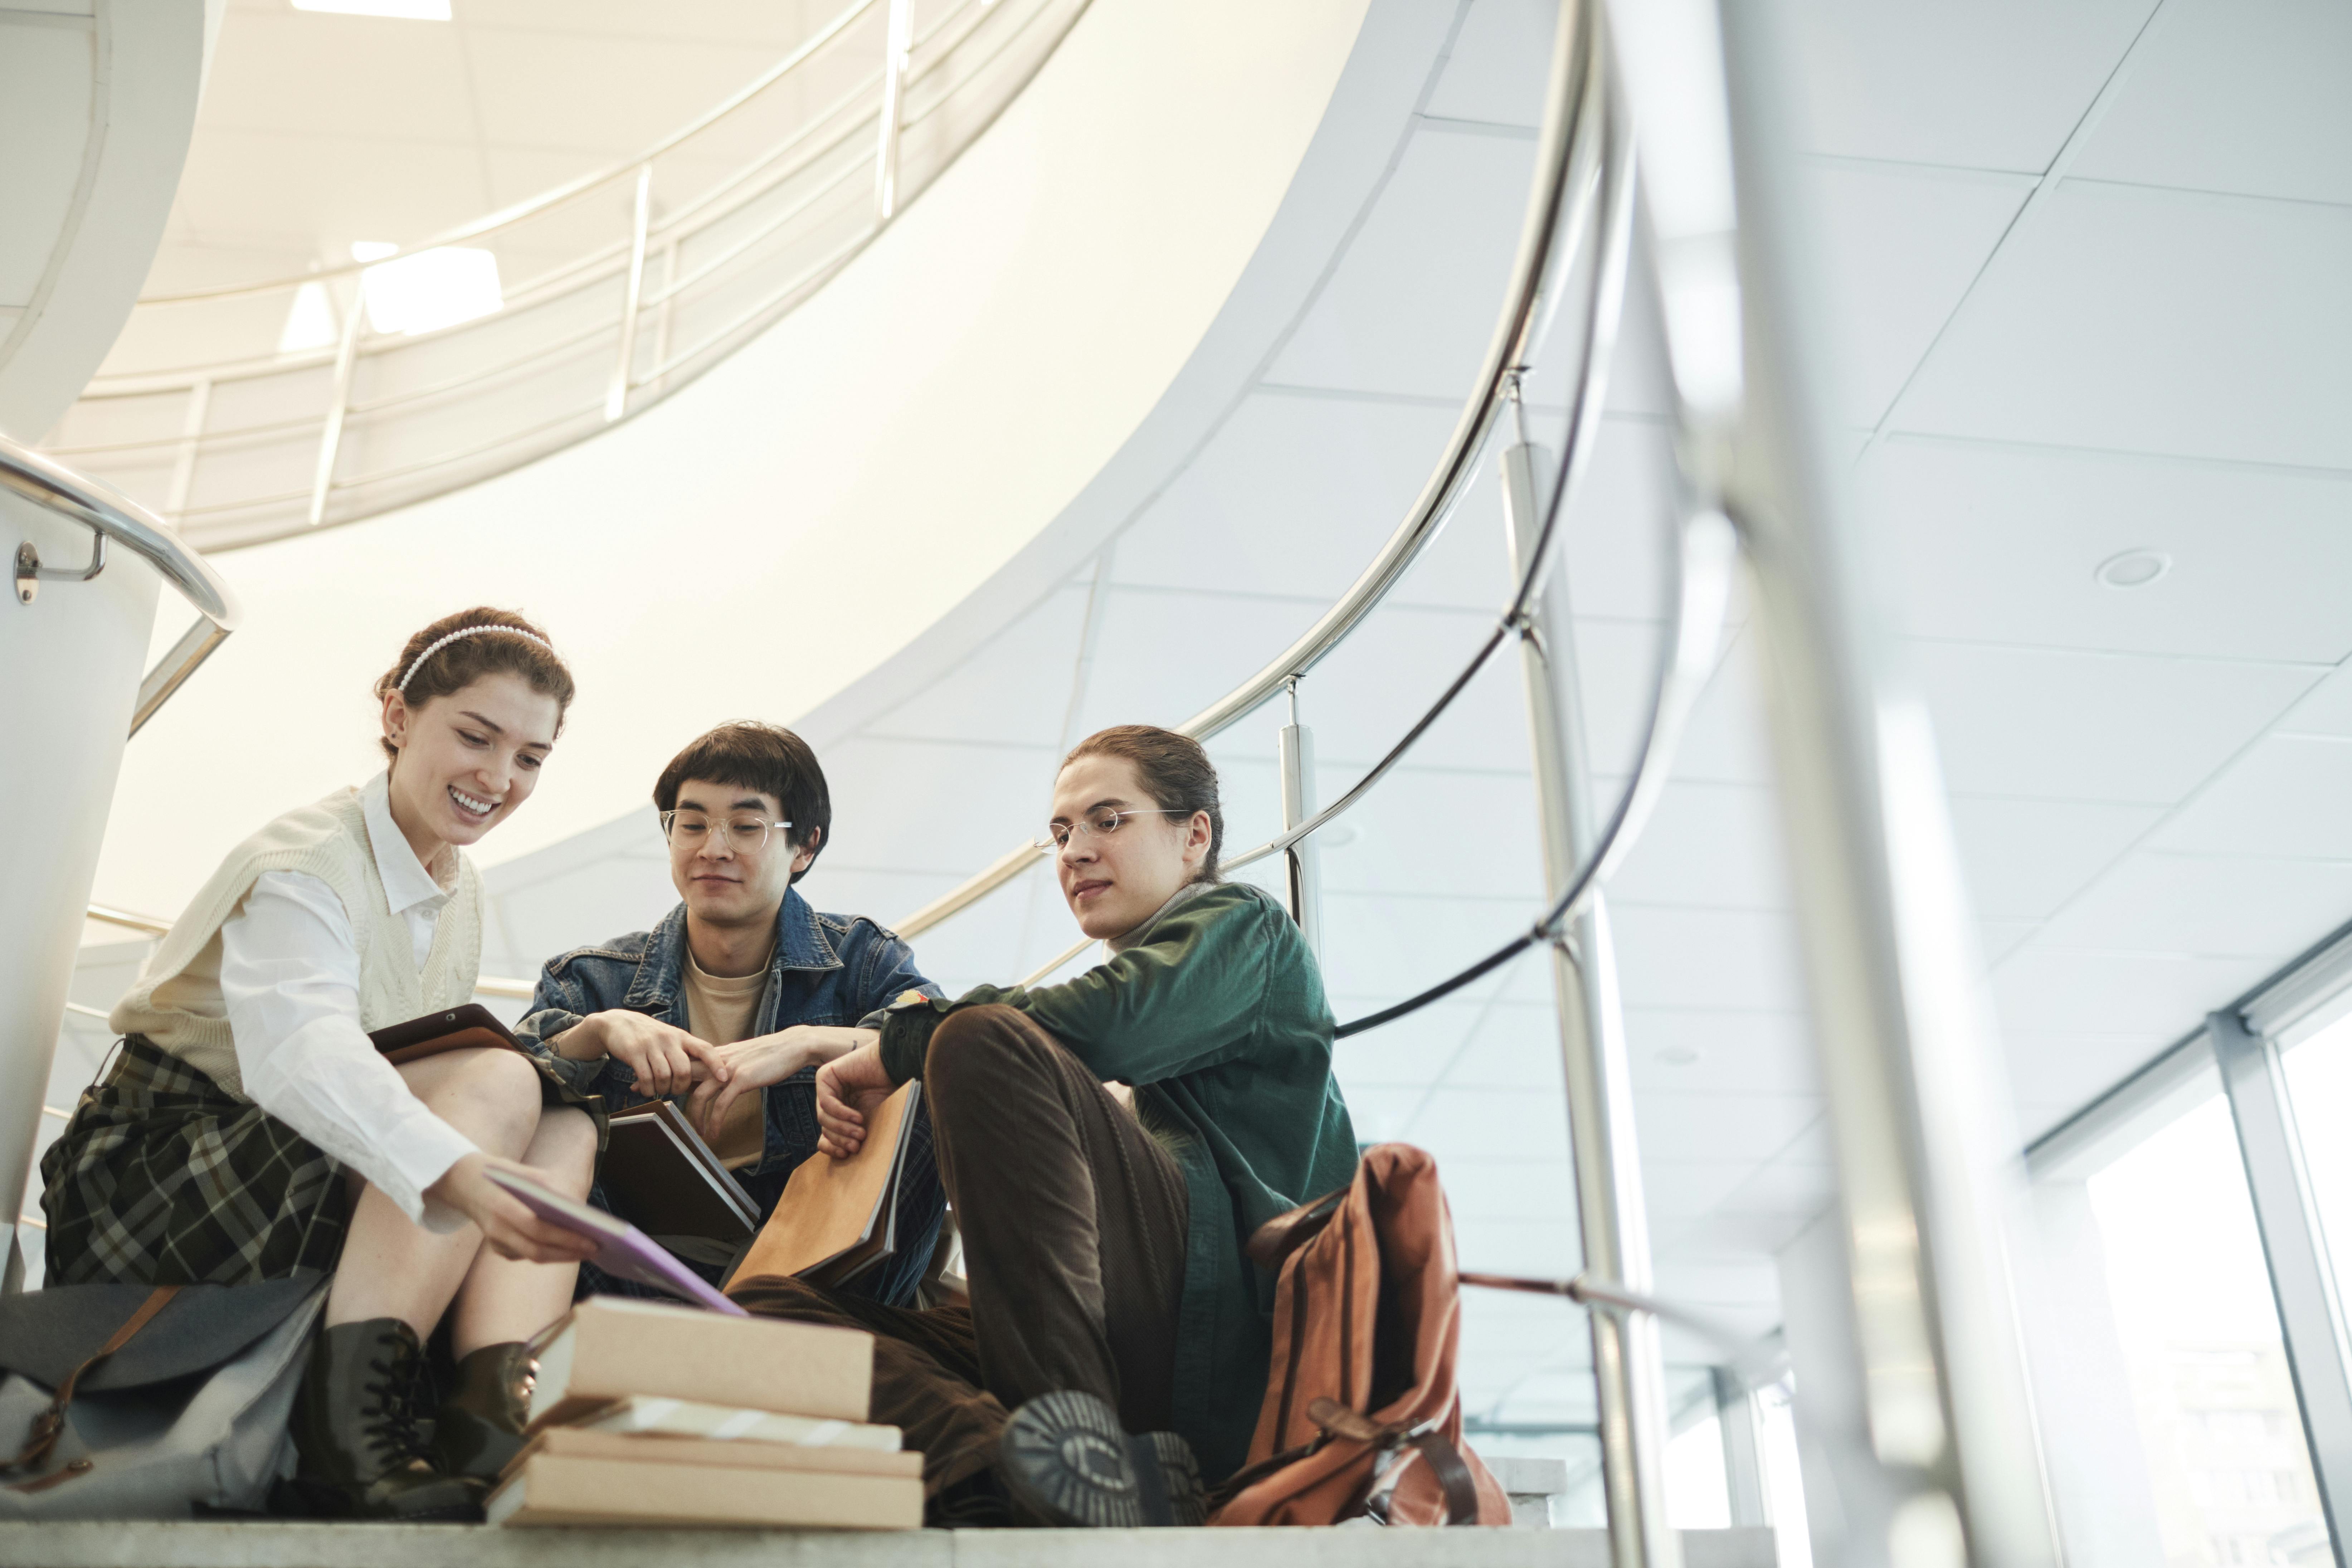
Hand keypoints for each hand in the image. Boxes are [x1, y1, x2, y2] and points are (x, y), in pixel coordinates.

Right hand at [427, 1153, 599, 1264]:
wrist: (462, 1181)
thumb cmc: (500, 1173)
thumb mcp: (522, 1172)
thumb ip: (547, 1187)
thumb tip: (577, 1206)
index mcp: (502, 1208)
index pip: (538, 1229)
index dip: (566, 1238)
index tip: (593, 1240)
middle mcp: (496, 1229)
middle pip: (538, 1249)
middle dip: (570, 1252)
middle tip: (597, 1249)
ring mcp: (494, 1241)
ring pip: (533, 1256)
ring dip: (562, 1255)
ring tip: (588, 1250)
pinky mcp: (497, 1247)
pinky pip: (526, 1254)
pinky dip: (549, 1253)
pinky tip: (569, 1248)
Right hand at [567, 1010, 728, 1098]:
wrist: (618, 1023)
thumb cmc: (650, 1036)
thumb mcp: (671, 1038)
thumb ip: (686, 1053)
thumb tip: (707, 1074)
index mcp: (682, 1037)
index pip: (705, 1049)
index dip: (716, 1064)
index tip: (724, 1078)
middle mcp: (669, 1039)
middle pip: (684, 1070)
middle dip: (681, 1087)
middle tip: (675, 1090)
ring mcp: (651, 1045)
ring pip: (665, 1076)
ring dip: (663, 1089)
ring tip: (659, 1089)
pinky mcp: (634, 1052)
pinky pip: (646, 1078)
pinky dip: (648, 1089)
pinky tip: (646, 1090)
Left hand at [687, 1026, 872, 1143]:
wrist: (793, 1045)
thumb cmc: (771, 1052)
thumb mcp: (741, 1054)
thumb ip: (725, 1063)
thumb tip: (715, 1075)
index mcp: (716, 1053)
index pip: (686, 1065)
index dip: (674, 1080)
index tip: (668, 1095)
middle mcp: (717, 1060)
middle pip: (685, 1079)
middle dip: (673, 1096)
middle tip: (675, 1116)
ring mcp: (729, 1069)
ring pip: (699, 1095)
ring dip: (695, 1117)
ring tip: (698, 1132)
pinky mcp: (742, 1079)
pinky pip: (721, 1105)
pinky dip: (715, 1122)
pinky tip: (715, 1133)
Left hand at [814, 1040, 896, 1158]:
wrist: (895, 1067)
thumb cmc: (888, 1093)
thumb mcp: (871, 1120)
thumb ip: (856, 1134)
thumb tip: (842, 1155)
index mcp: (839, 1112)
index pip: (825, 1135)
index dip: (832, 1148)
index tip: (846, 1156)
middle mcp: (830, 1100)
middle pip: (825, 1128)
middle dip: (840, 1139)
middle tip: (856, 1147)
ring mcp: (826, 1088)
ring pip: (823, 1117)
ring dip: (842, 1129)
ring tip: (861, 1133)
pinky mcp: (825, 1076)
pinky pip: (827, 1102)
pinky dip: (842, 1113)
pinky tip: (858, 1117)